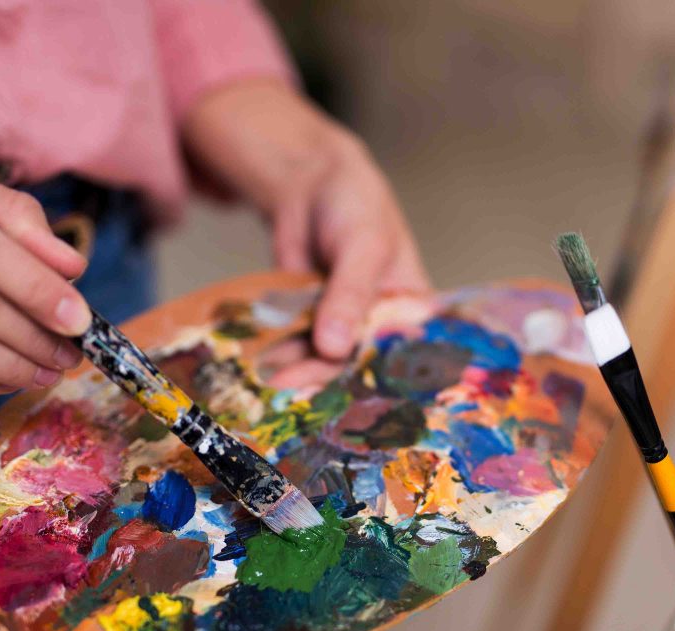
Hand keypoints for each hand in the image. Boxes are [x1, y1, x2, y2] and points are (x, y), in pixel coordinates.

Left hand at [181, 80, 428, 379]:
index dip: (380, 383)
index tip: (351, 402)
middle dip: (325, 378)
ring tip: (269, 378)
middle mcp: (382, 325)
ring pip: (324, 361)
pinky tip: (261, 367)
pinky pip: (299, 346)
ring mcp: (344, 326)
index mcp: (412, 309)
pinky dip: (282, 355)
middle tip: (291, 385)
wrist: (311, 185)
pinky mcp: (312, 323)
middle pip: (358, 365)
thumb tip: (333, 348)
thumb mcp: (361, 246)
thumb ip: (350, 296)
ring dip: (298, 370)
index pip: (405, 357)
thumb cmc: (356, 206)